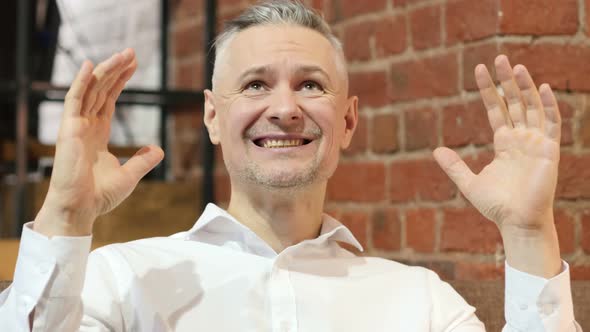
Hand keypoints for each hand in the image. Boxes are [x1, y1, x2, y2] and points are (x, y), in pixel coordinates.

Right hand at [34, 49, 163, 236]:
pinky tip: (90, 65)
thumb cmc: (99, 196)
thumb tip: (158, 149)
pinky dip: (80, 82)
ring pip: (91, 90)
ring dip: (105, 71)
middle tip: (131, 52)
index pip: (109, 99)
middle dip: (116, 70)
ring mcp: (76, 126)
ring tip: (122, 54)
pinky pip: (73, 100)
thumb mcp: (129, 176)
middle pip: (101, 90)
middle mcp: (86, 125)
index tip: (133, 66)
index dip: (120, 81)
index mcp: (98, 133)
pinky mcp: (69, 130)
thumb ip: (142, 161)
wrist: (81, 208)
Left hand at [433, 55, 561, 276]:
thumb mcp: (469, 183)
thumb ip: (454, 166)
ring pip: (532, 107)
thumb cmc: (496, 206)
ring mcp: (536, 142)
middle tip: (500, 58)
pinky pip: (552, 124)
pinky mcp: (549, 150)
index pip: (496, 109)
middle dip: (508, 80)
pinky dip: (548, 106)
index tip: (480, 69)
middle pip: (514, 102)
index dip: (489, 90)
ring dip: (526, 87)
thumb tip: (436, 150)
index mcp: (504, 143)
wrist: (517, 222)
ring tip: (516, 66)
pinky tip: (542, 88)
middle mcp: (521, 138)